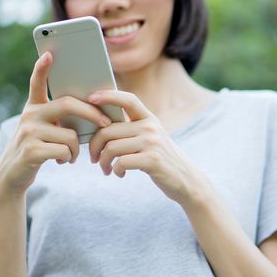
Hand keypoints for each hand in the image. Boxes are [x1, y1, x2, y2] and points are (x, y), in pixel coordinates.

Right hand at [0, 52, 111, 199]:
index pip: (37, 83)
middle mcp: (29, 115)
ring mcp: (29, 132)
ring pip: (70, 135)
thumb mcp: (42, 129)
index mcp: (33, 107)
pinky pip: (65, 151)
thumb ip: (58, 117)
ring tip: (71, 155)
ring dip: (77, 149)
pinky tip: (63, 161)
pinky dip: (69, 158)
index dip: (42, 68)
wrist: (13, 175)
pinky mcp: (31, 150)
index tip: (49, 54)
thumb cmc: (36, 148)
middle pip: (67, 104)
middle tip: (105, 122)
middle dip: (91, 113)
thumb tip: (92, 110)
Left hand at [88, 90, 211, 204]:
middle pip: (108, 130)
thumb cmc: (160, 159)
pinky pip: (121, 162)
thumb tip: (99, 123)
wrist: (186, 180)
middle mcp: (151, 127)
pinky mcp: (152, 160)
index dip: (108, 96)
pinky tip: (119, 174)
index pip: (128, 99)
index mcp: (149, 118)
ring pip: (111, 148)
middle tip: (94, 159)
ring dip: (103, 162)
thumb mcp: (150, 137)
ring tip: (106, 169)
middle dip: (94, 146)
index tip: (90, 98)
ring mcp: (152, 143)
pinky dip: (115, 170)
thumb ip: (131, 129)